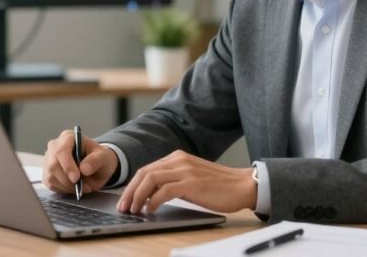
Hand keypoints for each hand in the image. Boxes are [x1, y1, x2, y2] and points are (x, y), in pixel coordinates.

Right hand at [43, 130, 118, 194]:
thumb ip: (95, 160)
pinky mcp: (47, 173)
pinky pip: (51, 185)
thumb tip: (84, 169)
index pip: (61, 151)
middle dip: (67, 179)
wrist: (96, 166)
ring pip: (51, 177)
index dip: (67, 166)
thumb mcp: (104, 157)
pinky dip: (63, 189)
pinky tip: (74, 187)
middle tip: (82, 186)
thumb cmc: (99, 158)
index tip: (76, 178)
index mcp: (68, 137)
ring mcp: (49, 160)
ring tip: (82, 186)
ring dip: (67, 186)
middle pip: (53, 165)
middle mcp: (55, 147)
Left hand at [117, 150, 255, 214]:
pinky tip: (150, 209)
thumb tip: (151, 195)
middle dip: (130, 191)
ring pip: (150, 180)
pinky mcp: (191, 183)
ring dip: (138, 196)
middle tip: (123, 206)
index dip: (133, 185)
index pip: (147, 169)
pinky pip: (164, 191)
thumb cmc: (219, 186)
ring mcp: (185, 170)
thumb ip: (173, 181)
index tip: (126, 199)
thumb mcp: (191, 178)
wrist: (243, 185)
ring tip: (133, 209)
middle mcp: (179, 160)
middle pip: (144, 173)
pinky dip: (153, 201)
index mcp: (178, 157)